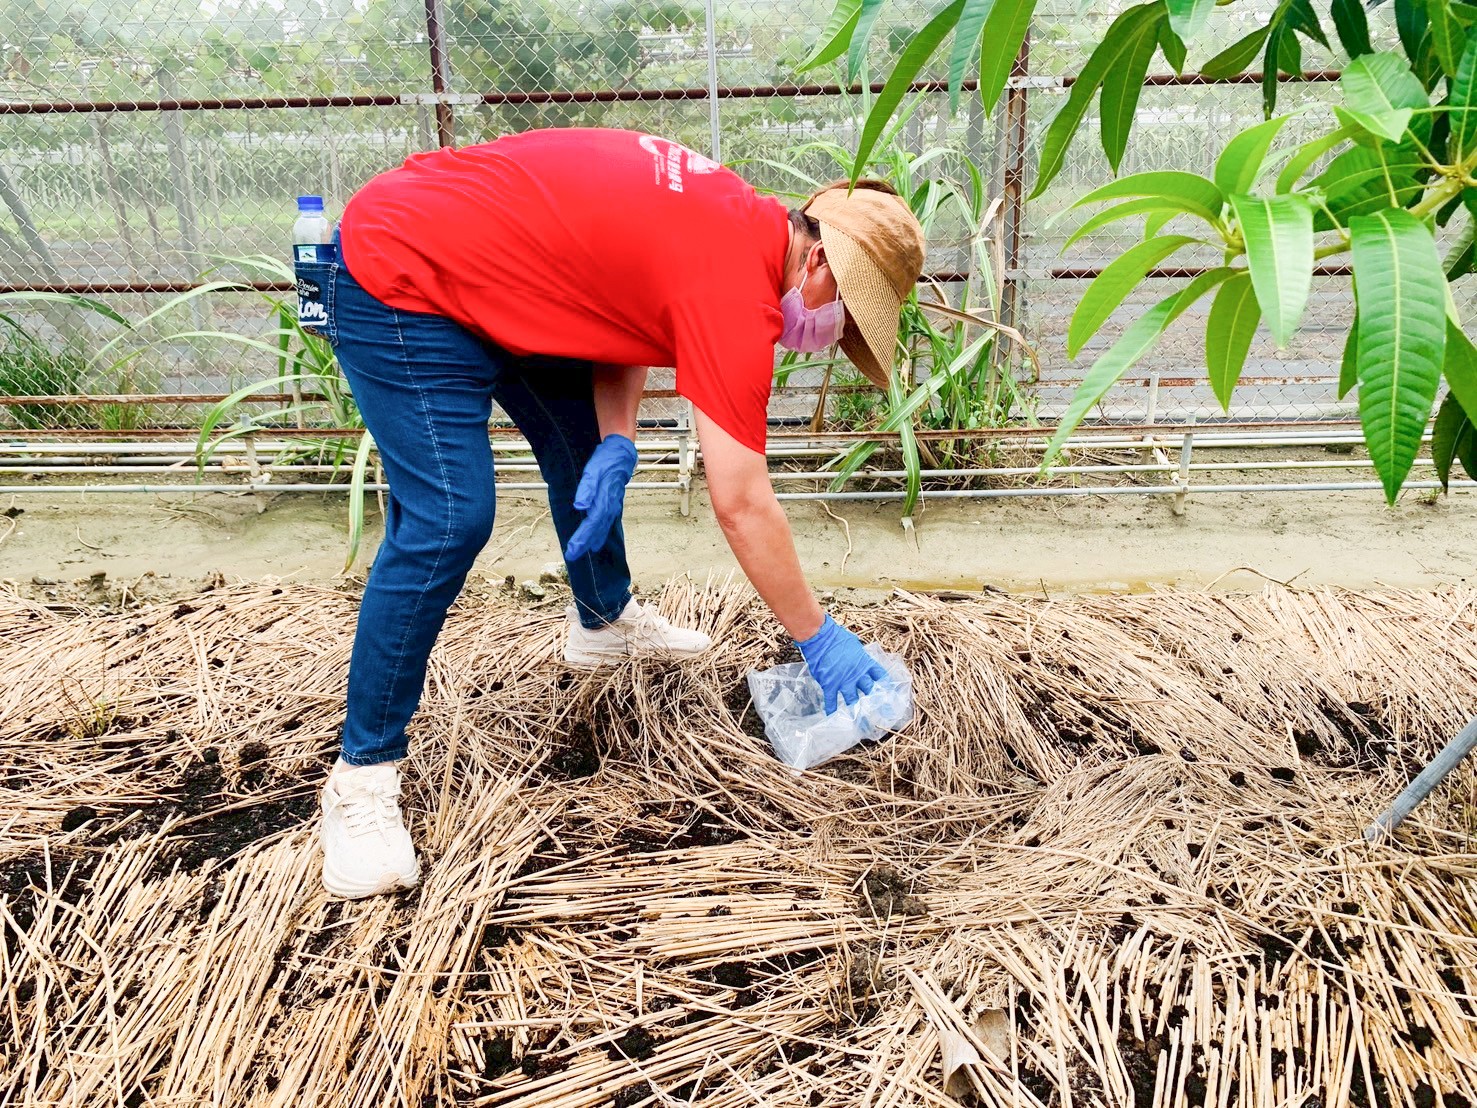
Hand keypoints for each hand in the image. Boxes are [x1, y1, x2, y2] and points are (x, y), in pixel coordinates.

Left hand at [564, 434, 636, 561]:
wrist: (622, 453)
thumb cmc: (606, 460)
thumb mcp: (593, 470)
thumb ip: (587, 488)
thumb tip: (580, 506)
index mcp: (604, 499)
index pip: (591, 523)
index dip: (582, 537)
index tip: (572, 549)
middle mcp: (610, 506)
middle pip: (597, 529)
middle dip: (585, 543)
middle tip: (573, 556)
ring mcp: (613, 505)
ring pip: (603, 527)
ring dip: (594, 540)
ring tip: (587, 551)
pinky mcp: (613, 503)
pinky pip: (607, 522)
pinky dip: (601, 533)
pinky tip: (598, 539)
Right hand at [795, 614, 888, 713]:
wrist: (821, 637)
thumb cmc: (837, 637)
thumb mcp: (854, 644)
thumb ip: (859, 655)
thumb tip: (860, 659)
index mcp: (865, 663)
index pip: (880, 676)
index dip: (885, 685)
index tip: (889, 694)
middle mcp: (857, 674)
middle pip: (870, 691)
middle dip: (876, 703)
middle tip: (881, 714)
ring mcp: (843, 681)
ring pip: (853, 700)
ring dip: (858, 712)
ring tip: (862, 724)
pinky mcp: (830, 684)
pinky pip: (831, 700)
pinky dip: (832, 710)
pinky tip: (833, 718)